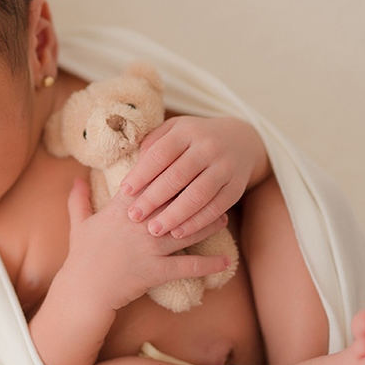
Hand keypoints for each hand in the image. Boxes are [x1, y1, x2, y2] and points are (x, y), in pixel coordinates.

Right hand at [59, 177, 231, 313]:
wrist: (84, 290)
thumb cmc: (81, 257)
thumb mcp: (79, 224)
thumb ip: (79, 199)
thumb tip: (76, 177)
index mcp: (120, 211)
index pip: (148, 184)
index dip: (167, 173)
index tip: (185, 163)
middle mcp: (138, 225)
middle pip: (173, 203)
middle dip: (194, 194)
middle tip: (213, 185)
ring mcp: (149, 248)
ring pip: (186, 230)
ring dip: (208, 224)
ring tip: (224, 217)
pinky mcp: (156, 270)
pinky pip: (188, 266)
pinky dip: (208, 264)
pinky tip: (225, 261)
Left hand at [119, 116, 267, 239]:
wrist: (240, 140)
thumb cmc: (193, 140)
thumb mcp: (173, 131)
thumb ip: (153, 144)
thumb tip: (133, 169)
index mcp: (187, 132)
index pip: (160, 154)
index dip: (141, 174)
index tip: (124, 191)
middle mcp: (208, 147)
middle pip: (177, 176)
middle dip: (153, 198)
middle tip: (134, 215)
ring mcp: (225, 167)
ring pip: (198, 195)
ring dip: (174, 215)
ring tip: (154, 229)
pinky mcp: (236, 187)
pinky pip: (216, 208)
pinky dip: (196, 222)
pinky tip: (178, 233)